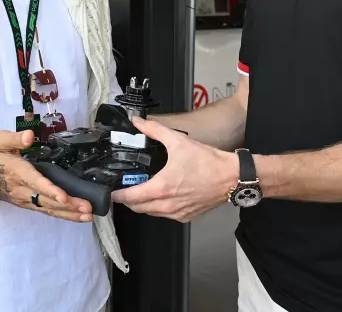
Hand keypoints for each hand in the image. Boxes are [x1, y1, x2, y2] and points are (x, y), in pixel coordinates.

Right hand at [0, 130, 93, 221]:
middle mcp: (23, 190)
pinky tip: (78, 217)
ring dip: (69, 213)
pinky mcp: (30, 205)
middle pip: (46, 200)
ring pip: (49, 209)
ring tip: (88, 216)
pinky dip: (64, 215)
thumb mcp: (0, 142)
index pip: (35, 182)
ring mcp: (26, 200)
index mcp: (18, 172)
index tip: (64, 196)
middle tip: (87, 208)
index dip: (50, 190)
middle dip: (68, 205)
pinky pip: (48, 211)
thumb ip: (15, 138)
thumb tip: (29, 136)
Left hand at [110, 116, 237, 222]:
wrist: (231, 177)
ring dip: (144, 204)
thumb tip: (138, 123)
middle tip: (126, 187)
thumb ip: (155, 131)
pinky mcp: (186, 217)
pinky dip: (159, 208)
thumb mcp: (178, 142)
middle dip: (129, 199)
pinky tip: (163, 195)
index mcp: (161, 188)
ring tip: (143, 189)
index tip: (110, 191)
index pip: (130, 198)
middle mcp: (167, 205)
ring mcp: (176, 213)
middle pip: (137, 208)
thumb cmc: (208, 162)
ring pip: (151, 213)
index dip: (117, 195)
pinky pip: (165, 216)